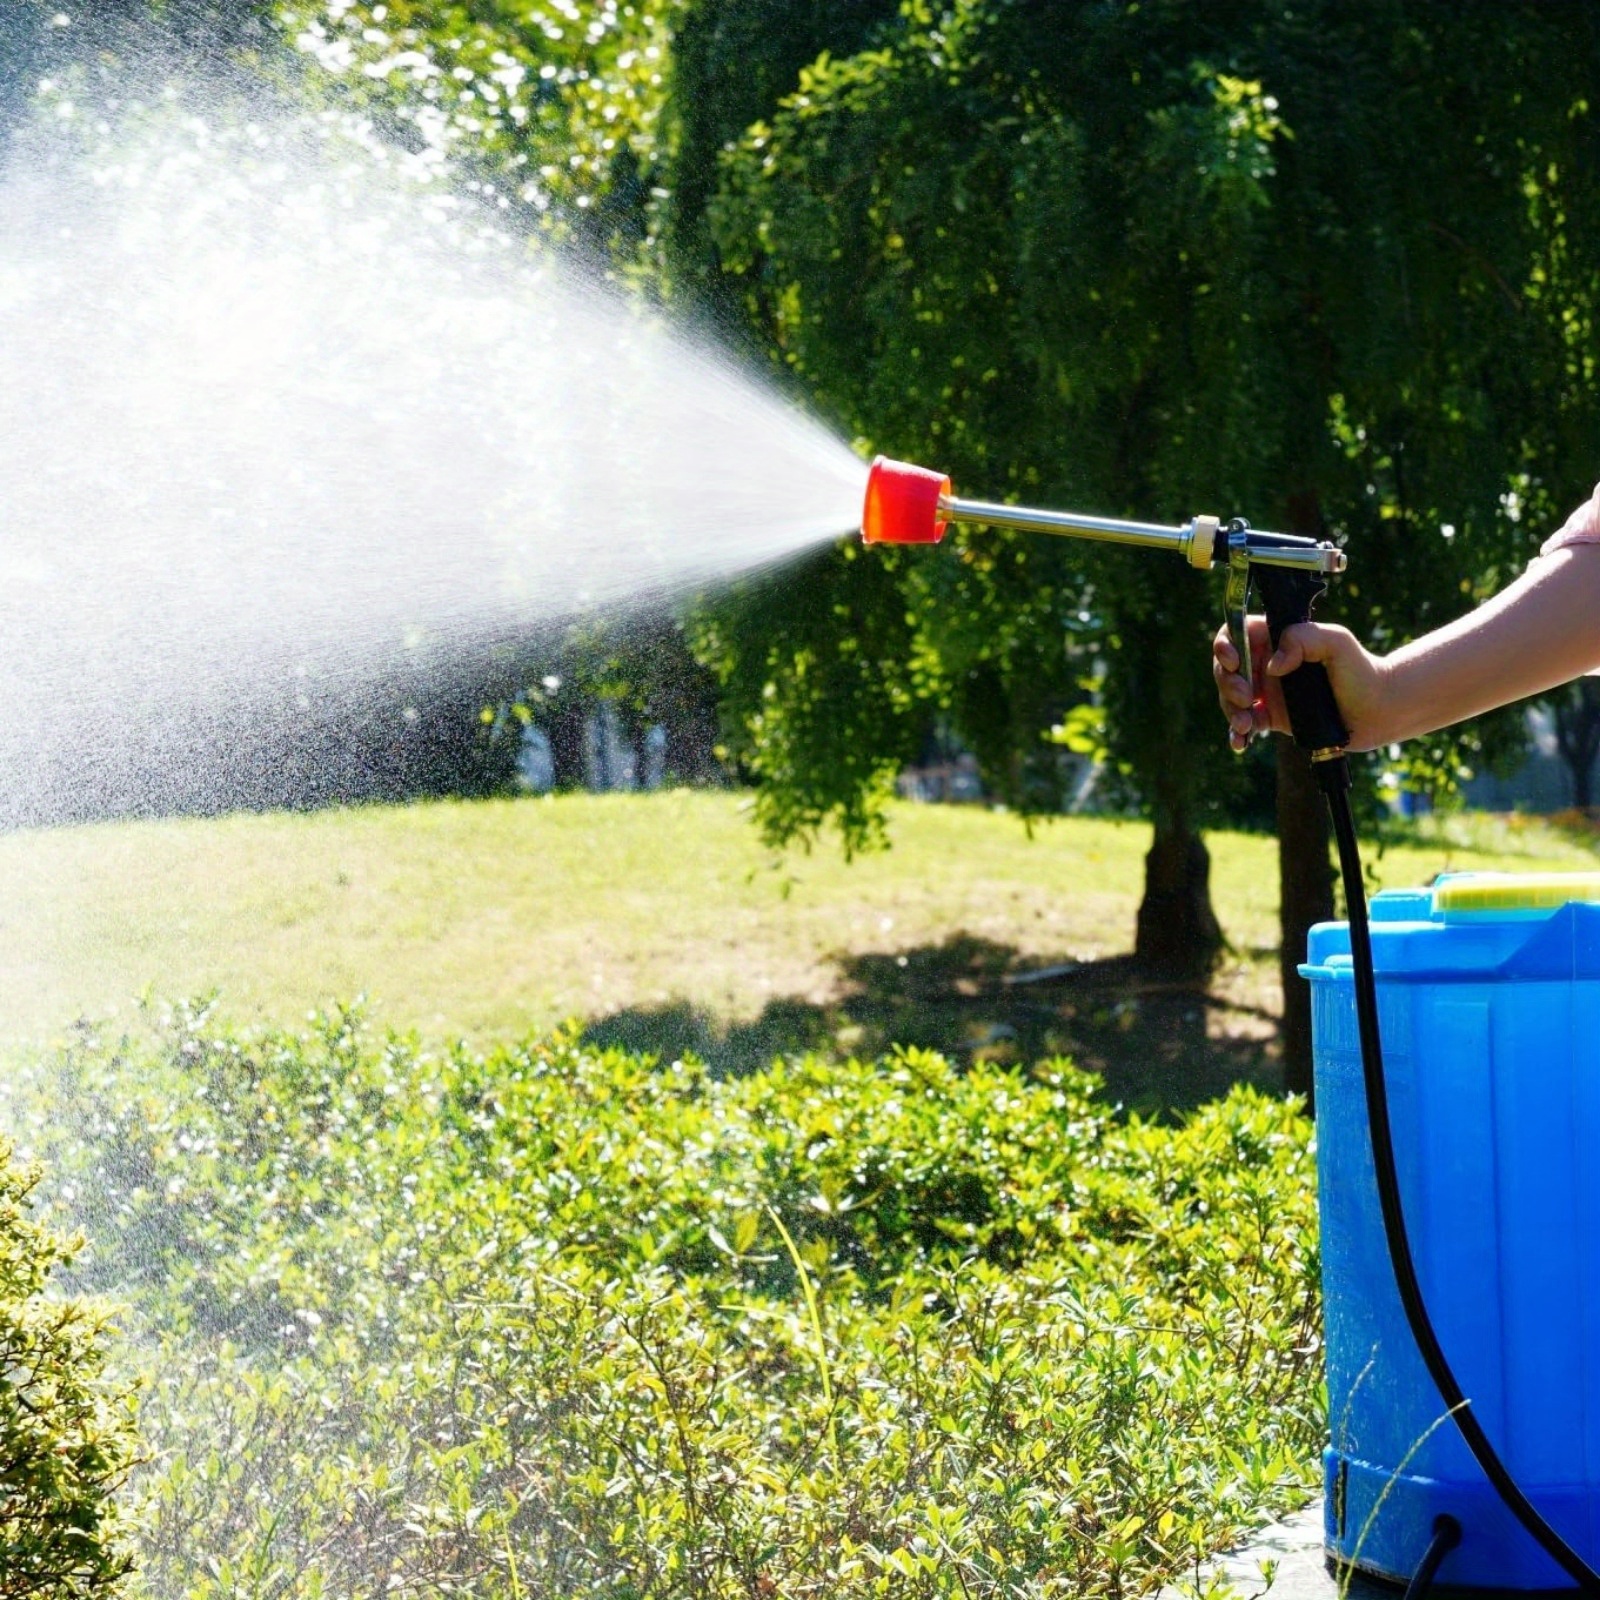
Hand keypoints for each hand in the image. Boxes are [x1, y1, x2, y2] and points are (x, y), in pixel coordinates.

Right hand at [1213, 617, 1390, 752]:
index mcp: (1278, 640)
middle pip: (1226, 668)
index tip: (1233, 661)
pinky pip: (1243, 725)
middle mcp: (1268, 664)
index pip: (1237, 632)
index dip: (1225, 644)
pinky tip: (1241, 741)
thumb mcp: (1337, 642)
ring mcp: (1267, 692)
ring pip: (1230, 698)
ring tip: (1246, 724)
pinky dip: (1236, 734)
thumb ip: (1304, 638)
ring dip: (1230, 711)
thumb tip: (1273, 664)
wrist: (1378, 711)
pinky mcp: (1271, 718)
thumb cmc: (1362, 670)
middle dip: (1227, 683)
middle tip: (1246, 697)